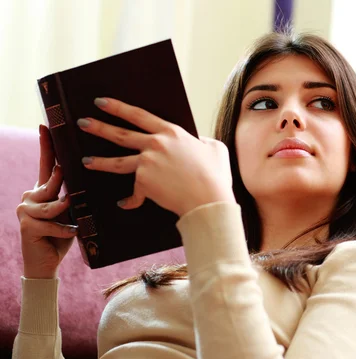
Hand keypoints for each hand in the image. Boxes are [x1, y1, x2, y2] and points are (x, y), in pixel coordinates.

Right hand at [16, 125, 77, 278]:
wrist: (45, 264)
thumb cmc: (61, 236)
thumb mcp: (71, 213)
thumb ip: (73, 197)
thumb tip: (85, 183)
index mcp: (43, 191)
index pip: (46, 164)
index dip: (46, 145)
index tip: (45, 125)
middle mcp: (31, 195)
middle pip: (52, 182)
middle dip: (64, 185)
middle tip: (71, 197)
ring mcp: (26, 208)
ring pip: (54, 204)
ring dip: (66, 214)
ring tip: (72, 224)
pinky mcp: (27, 224)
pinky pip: (53, 222)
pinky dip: (66, 230)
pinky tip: (69, 235)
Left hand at [77, 98, 234, 216]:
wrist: (208, 200)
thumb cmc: (215, 176)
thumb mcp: (215, 149)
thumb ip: (203, 141)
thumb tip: (198, 142)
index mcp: (171, 133)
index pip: (138, 115)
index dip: (118, 107)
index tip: (101, 102)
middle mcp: (155, 145)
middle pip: (120, 135)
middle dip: (99, 127)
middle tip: (84, 123)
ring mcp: (147, 164)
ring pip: (117, 162)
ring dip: (100, 161)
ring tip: (87, 161)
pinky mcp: (144, 183)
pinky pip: (134, 194)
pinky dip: (131, 200)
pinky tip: (125, 203)